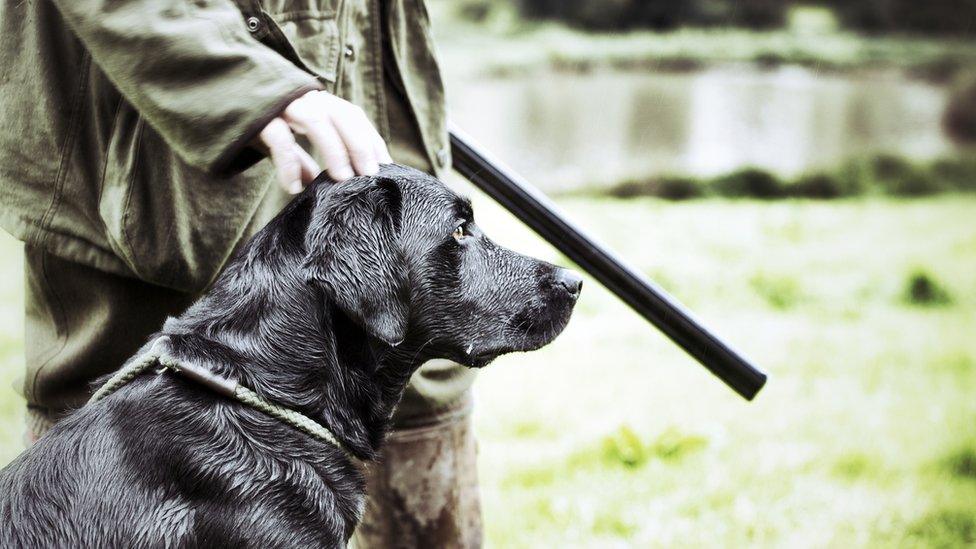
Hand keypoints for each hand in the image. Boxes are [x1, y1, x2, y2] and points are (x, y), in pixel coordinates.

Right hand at [258, 90, 392, 193]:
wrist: (216, 94)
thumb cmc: (260, 121)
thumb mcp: (288, 137)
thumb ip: (303, 159)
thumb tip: (315, 186)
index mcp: (317, 101)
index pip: (353, 115)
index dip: (371, 138)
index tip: (387, 166)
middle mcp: (304, 99)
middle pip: (341, 114)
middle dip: (360, 143)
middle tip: (370, 174)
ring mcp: (281, 105)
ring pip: (315, 120)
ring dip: (333, 148)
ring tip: (342, 179)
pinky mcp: (258, 116)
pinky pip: (279, 138)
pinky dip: (289, 164)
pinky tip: (293, 187)